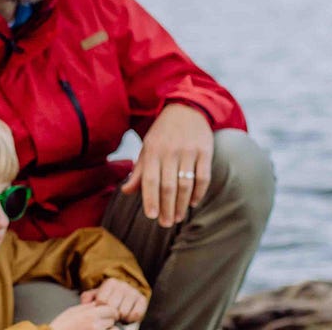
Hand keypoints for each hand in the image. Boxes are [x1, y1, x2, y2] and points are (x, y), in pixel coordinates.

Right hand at [49, 302, 118, 329]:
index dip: (110, 312)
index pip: (112, 310)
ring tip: (98, 328)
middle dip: (109, 321)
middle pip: (113, 320)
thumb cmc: (62, 325)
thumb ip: (89, 307)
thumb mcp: (74, 311)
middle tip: (100, 324)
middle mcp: (96, 325)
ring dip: (109, 329)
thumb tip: (100, 303)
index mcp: (90, 314)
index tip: (107, 315)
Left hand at [80, 278, 146, 322]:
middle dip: (110, 314)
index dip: (101, 309)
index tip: (102, 309)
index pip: (102, 301)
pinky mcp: (142, 300)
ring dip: (120, 317)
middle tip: (111, 314)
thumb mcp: (97, 294)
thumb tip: (85, 303)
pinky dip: (130, 319)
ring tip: (119, 315)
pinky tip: (127, 316)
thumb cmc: (109, 296)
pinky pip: (135, 314)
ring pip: (123, 312)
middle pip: (113, 308)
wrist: (127, 294)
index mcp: (110, 282)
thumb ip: (88, 297)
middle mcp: (123, 285)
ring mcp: (133, 292)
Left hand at [121, 103, 211, 226]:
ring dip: (182, 204)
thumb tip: (126, 191)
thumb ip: (139, 171)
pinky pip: (203, 176)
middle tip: (166, 224)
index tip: (151, 216)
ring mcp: (189, 151)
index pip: (150, 180)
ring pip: (186, 183)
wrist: (186, 108)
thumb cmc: (163, 134)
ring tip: (179, 217)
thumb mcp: (147, 148)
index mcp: (153, 151)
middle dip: (167, 208)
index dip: (150, 199)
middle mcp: (170, 152)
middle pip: (169, 186)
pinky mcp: (205, 150)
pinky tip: (193, 202)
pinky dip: (199, 192)